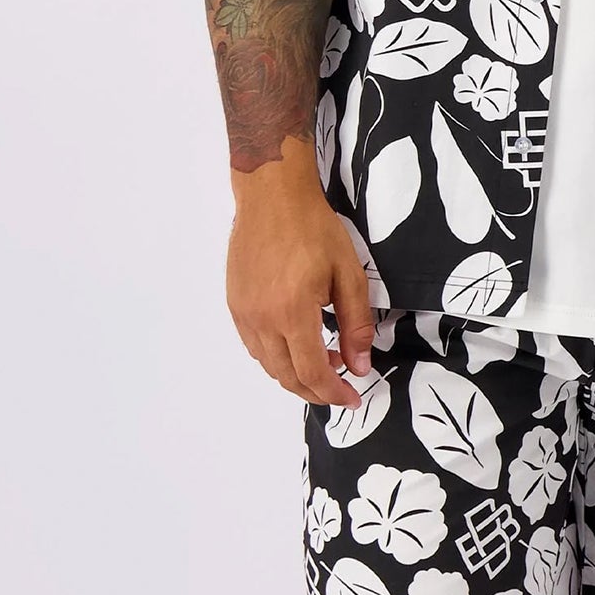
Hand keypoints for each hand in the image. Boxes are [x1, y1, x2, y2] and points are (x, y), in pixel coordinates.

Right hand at [226, 140, 379, 404]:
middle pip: (286, 376)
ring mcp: (243, 313)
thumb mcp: (347, 274)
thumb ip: (356, 325)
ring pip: (268, 365)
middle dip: (315, 391)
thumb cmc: (314, 229)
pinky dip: (276, 358)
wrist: (271, 197)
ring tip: (324, 364)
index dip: (333, 393)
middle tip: (340, 388)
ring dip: (295, 375)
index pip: (312, 372)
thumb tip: (359, 366)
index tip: (353, 397)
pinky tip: (296, 345)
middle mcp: (262, 320)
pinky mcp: (234, 304)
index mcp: (292, 313)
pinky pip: (254, 346)